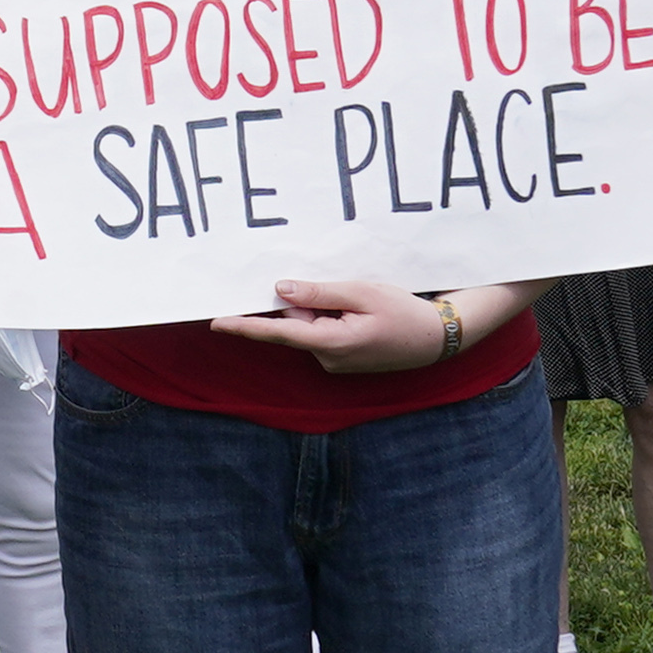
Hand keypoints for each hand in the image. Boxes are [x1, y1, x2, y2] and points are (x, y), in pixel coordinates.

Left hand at [210, 279, 458, 375]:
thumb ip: (319, 293)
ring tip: (359, 301)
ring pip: (310, 327)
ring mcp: (335, 362)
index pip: (278, 332)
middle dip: (306, 302)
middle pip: (296, 323)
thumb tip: (281, 290)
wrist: (437, 339)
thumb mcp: (361, 293)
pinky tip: (359, 311)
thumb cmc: (404, 313)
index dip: (245, 325)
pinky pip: (324, 333)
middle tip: (341, 289)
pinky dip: (331, 318)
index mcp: (330, 343)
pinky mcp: (343, 359)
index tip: (216, 321)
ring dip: (322, 309)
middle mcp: (328, 359)